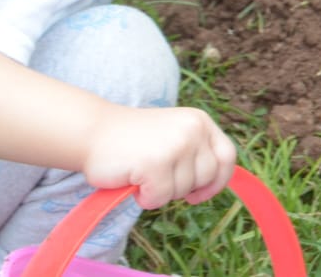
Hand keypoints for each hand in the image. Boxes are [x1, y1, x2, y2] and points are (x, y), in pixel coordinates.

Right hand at [81, 105, 235, 209]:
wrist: (92, 132)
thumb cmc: (133, 141)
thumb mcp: (174, 136)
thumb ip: (196, 152)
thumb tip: (215, 184)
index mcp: (200, 121)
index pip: (227, 156)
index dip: (218, 180)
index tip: (198, 194)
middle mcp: (193, 129)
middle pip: (206, 177)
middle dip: (182, 187)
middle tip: (157, 176)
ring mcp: (177, 145)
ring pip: (183, 190)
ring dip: (161, 192)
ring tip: (142, 173)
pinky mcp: (156, 163)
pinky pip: (160, 198)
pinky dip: (145, 198)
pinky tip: (132, 180)